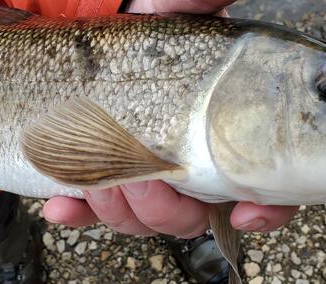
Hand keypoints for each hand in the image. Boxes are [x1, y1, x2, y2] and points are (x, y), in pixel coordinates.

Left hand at [43, 0, 298, 236]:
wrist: (82, 24)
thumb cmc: (141, 26)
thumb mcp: (179, 5)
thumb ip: (203, 3)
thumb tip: (210, 2)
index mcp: (220, 128)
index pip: (261, 180)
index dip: (266, 209)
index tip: (244, 213)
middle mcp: (187, 158)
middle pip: (196, 215)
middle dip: (172, 211)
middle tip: (151, 178)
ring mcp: (143, 172)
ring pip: (145, 219)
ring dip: (125, 211)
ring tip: (104, 182)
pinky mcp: (100, 175)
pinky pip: (93, 212)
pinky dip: (80, 213)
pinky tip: (60, 206)